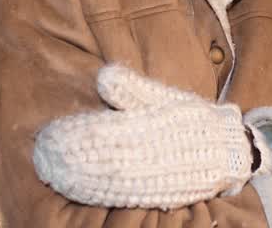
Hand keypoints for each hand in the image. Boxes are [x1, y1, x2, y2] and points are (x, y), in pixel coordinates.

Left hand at [32, 64, 252, 208]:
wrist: (226, 151)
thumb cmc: (190, 121)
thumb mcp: (164, 99)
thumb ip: (133, 90)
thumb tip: (103, 76)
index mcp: (155, 126)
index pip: (110, 131)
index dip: (81, 134)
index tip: (54, 133)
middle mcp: (155, 155)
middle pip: (107, 159)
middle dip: (74, 158)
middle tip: (45, 154)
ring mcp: (157, 178)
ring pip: (112, 181)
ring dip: (81, 178)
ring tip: (54, 172)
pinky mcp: (158, 194)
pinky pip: (125, 195)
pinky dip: (100, 193)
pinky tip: (78, 189)